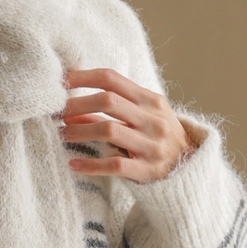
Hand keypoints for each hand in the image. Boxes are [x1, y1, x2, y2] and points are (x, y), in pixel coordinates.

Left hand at [59, 67, 194, 181]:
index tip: (61, 81)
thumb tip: (70, 107)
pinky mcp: (148, 170)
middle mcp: (154, 120)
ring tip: (62, 134)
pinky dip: (90, 165)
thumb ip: (111, 111)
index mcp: (151, 101)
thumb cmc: (158, 138)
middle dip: (76, 104)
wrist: (190, 170)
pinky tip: (73, 164)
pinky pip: (114, 165)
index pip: (113, 79)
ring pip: (108, 131)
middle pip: (108, 101)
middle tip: (56, 111)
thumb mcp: (142, 117)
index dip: (83, 77)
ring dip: (79, 131)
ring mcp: (152, 145)